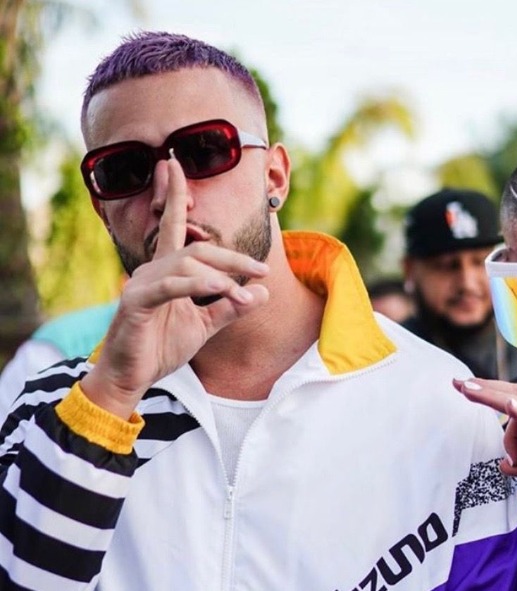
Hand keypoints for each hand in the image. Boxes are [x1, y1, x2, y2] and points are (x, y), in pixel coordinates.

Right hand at [81, 157, 269, 417]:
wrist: (132, 378)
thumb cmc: (161, 347)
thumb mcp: (205, 325)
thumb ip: (231, 307)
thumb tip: (262, 292)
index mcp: (167, 271)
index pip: (173, 226)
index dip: (175, 195)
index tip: (176, 164)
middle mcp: (152, 270)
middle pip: (198, 248)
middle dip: (234, 257)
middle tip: (262, 269)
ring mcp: (142, 284)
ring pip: (187, 264)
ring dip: (222, 277)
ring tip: (243, 294)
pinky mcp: (136, 303)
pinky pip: (170, 286)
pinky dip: (198, 285)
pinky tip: (220, 289)